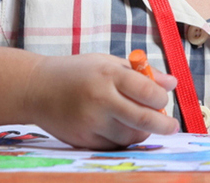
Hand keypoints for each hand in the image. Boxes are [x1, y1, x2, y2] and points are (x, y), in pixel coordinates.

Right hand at [24, 52, 178, 148]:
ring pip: (130, 136)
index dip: (161, 98)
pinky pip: (113, 145)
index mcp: (108, 75)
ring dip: (142, 132)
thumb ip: (141, 74)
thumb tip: (172, 83)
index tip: (164, 100)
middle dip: (164, 125)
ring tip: (141, 122)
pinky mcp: (82, 139)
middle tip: (172, 126)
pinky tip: (122, 128)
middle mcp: (100, 99)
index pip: (146, 90)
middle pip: (143, 119)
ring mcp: (90, 122)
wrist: (36, 88)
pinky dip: (123, 140)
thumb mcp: (108, 63)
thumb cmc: (77, 72)